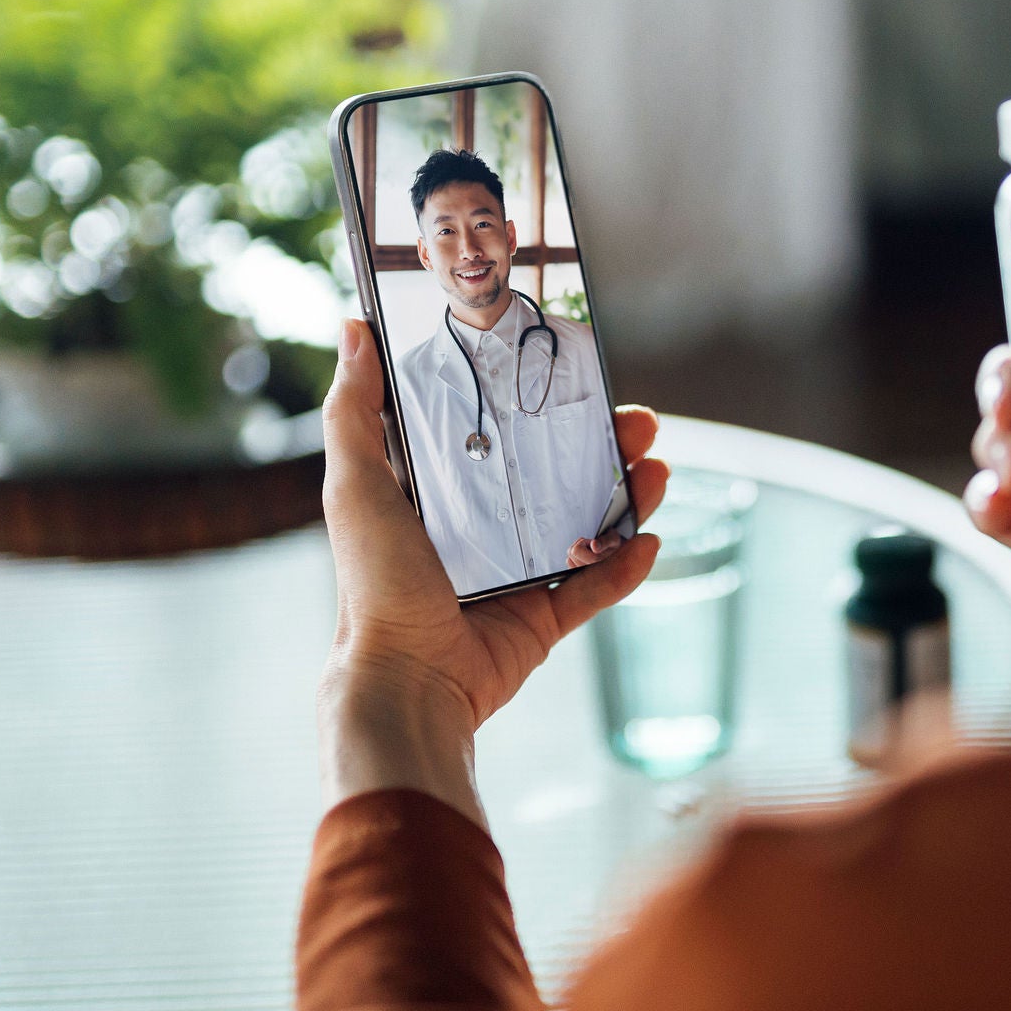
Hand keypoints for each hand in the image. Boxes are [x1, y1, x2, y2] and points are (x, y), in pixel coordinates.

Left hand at [317, 318, 667, 820]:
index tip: (579, 373)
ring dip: (629, 497)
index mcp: (441, 493)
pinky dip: (626, 567)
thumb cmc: (373, 585)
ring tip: (657, 471)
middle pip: (558, 473)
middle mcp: (482, 529)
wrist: (405, 681)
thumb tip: (353, 329)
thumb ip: (353, 410)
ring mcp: (517, 575)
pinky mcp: (541, 620)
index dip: (541, 403)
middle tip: (638, 420)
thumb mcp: (355, 484)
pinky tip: (650, 540)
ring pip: (588, 525)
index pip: (501, 432)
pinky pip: (596, 589)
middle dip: (604, 444)